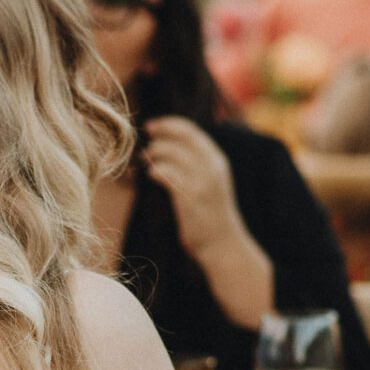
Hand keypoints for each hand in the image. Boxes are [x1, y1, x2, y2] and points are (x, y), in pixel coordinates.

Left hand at [142, 116, 241, 258]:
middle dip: (160, 131)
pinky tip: (151, 174)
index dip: (169, 124)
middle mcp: (211, 167)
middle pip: (182, 136)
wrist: (223, 245)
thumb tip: (168, 149)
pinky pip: (167, 174)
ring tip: (145, 158)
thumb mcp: (210, 183)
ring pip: (172, 153)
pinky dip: (156, 171)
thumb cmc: (211, 216)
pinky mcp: (190, 197)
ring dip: (155, 152)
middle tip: (145, 135)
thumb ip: (197, 166)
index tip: (153, 126)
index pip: (192, 130)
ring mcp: (202, 181)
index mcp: (217, 160)